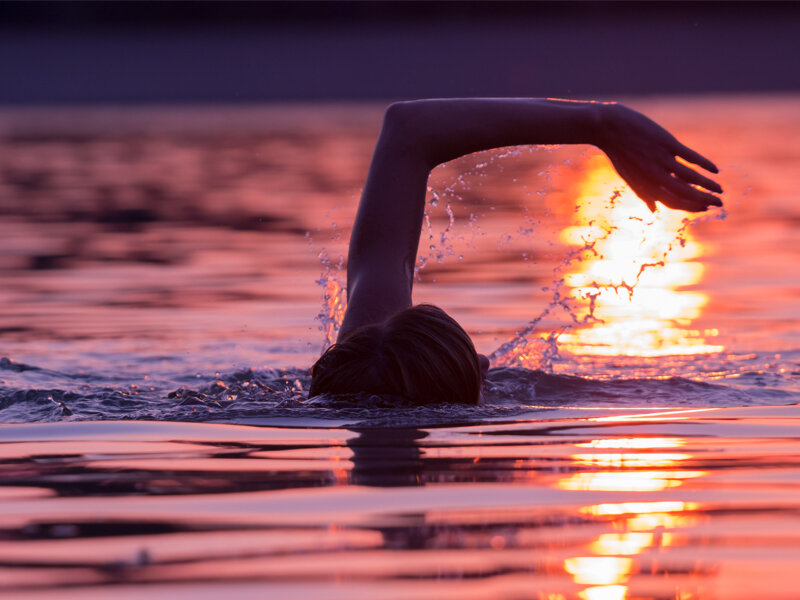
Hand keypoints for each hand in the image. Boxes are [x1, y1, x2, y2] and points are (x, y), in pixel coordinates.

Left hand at [595, 103, 722, 211]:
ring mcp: (661, 159)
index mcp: (645, 185)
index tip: (703, 208)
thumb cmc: (620, 154)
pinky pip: (690, 156)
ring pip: (691, 177)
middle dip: (704, 200)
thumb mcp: (630, 177)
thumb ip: (644, 193)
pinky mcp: (667, 143)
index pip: (672, 202)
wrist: (610, 128)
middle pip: (684, 193)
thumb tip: (654, 210)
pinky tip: (715, 170)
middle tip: (719, 204)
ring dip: (708, 185)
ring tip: (720, 190)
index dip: (690, 207)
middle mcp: (654, 175)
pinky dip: (705, 164)